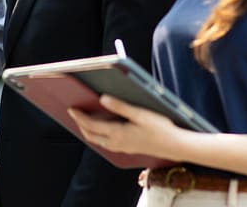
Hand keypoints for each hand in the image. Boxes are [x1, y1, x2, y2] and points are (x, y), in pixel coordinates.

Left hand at [68, 95, 183, 158]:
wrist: (175, 146)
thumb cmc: (160, 128)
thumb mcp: (140, 114)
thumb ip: (120, 106)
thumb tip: (102, 99)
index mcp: (117, 133)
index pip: (90, 125)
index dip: (78, 116)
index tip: (70, 108)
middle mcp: (117, 143)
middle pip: (91, 135)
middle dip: (80, 124)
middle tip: (74, 112)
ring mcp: (122, 147)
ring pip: (98, 140)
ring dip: (89, 130)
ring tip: (84, 118)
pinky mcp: (128, 148)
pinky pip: (107, 143)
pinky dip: (100, 135)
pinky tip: (103, 128)